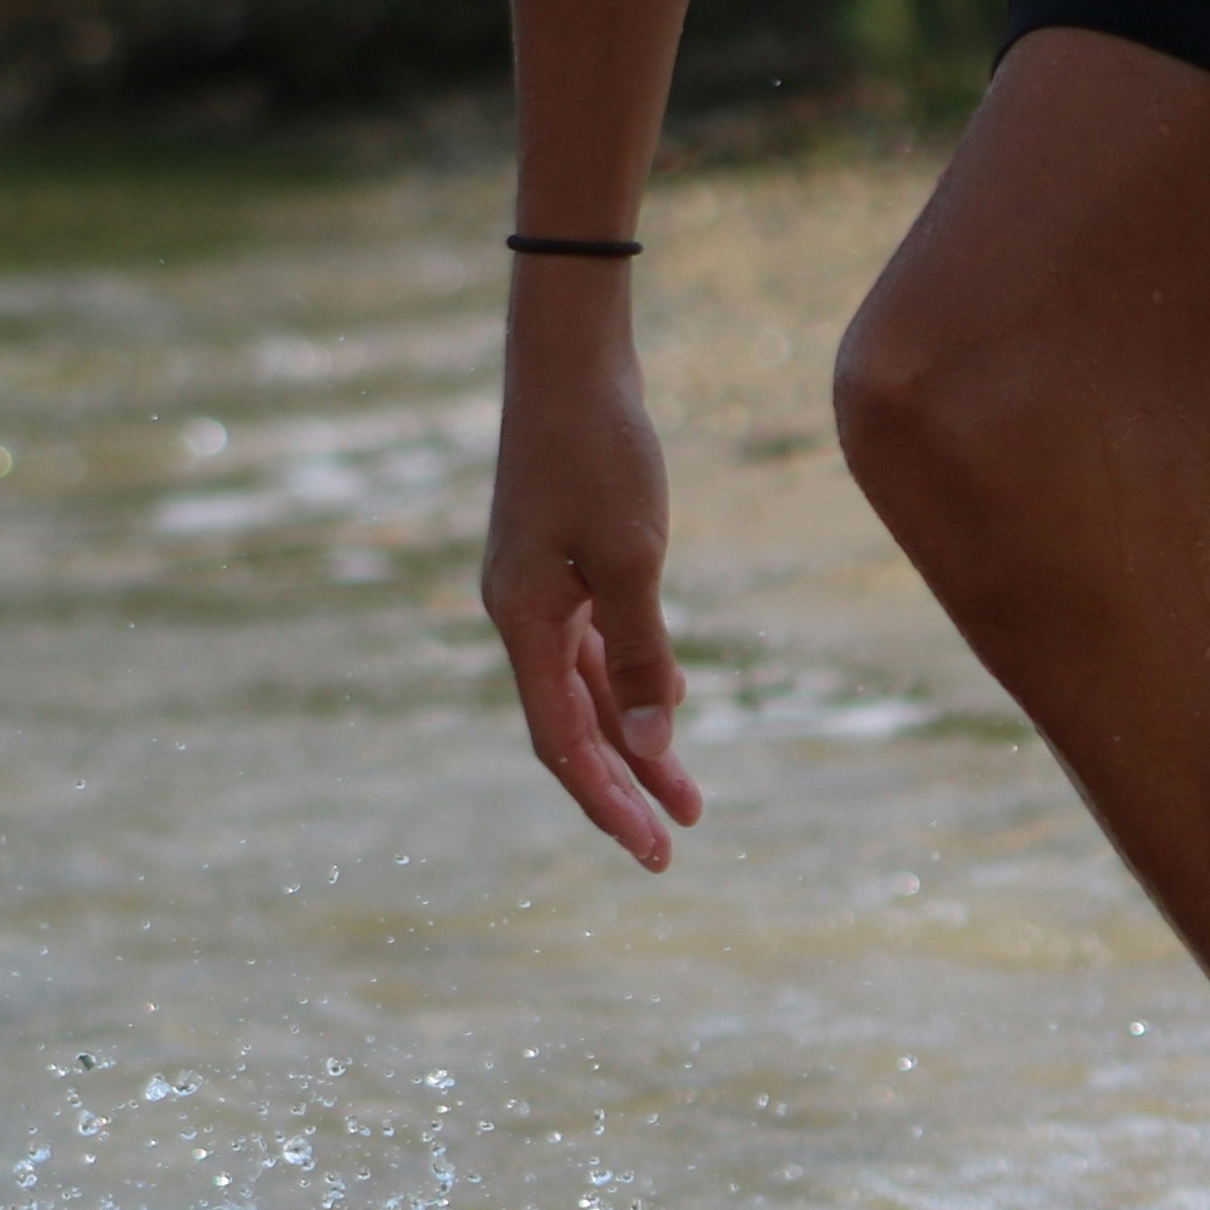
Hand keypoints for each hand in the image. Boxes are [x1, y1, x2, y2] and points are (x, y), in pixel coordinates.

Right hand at [482, 290, 696, 869]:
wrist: (572, 360)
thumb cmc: (599, 451)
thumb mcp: (631, 557)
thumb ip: (640, 655)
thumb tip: (650, 743)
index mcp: (522, 622)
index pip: (561, 742)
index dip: (605, 802)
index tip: (652, 850)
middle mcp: (521, 614)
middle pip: (573, 726)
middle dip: (626, 786)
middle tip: (675, 843)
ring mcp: (539, 589)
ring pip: (588, 688)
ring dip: (636, 739)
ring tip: (689, 795)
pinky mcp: (562, 562)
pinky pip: (594, 645)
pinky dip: (631, 680)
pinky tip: (669, 701)